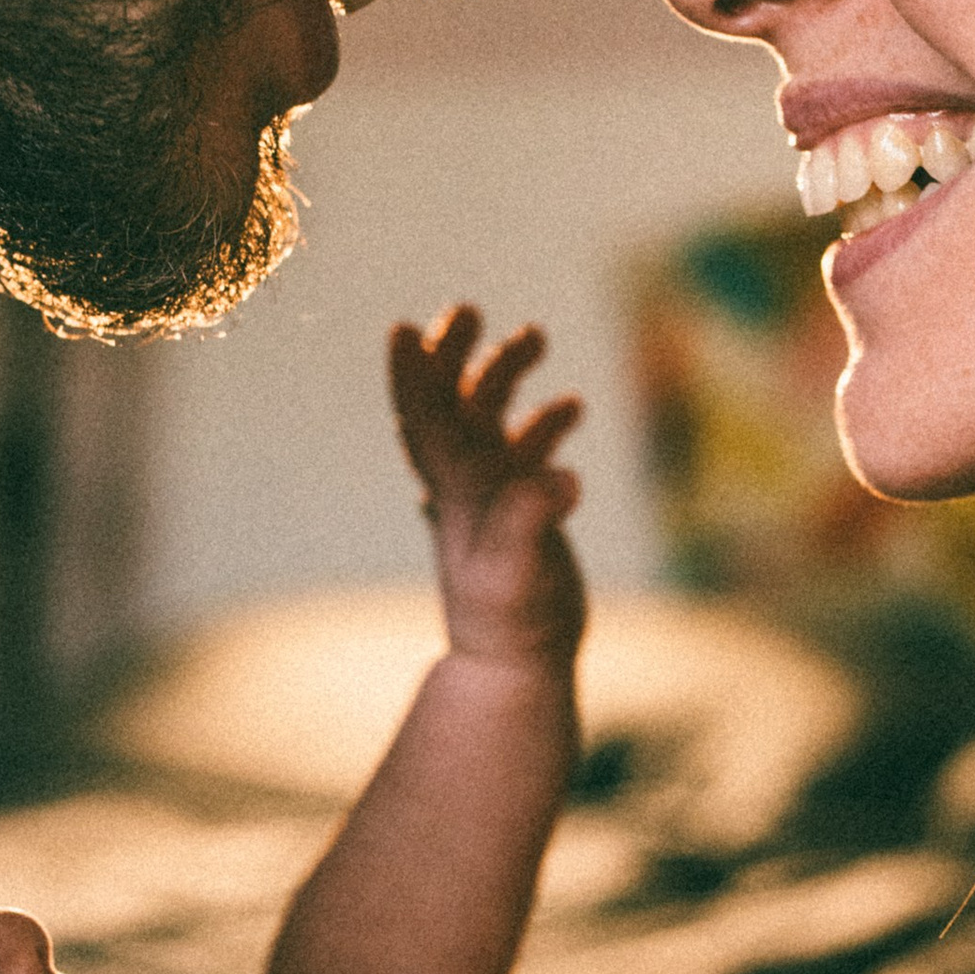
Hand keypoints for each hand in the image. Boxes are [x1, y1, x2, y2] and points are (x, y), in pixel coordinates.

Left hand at [389, 308, 584, 667]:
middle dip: (452, 354)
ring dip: (502, 374)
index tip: (402, 329)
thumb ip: (531, 522)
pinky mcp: (518, 507)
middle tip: (468, 310)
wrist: (513, 663)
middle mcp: (464, 484)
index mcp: (455, 492)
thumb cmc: (512, 623)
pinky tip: (572, 407)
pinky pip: (524, 449)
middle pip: (447, 404)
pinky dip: (543, 423)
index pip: (425, 421)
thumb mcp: (519, 576)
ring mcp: (489, 493)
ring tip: (535, 335)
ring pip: (485, 417)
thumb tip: (557, 478)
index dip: (412, 375)